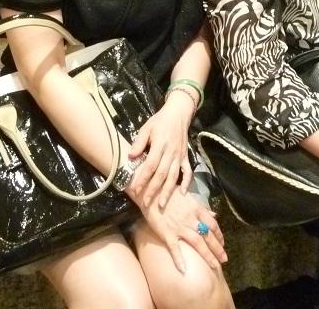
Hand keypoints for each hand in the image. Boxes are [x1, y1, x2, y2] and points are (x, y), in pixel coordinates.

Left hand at [128, 92, 193, 206]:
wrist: (178, 113)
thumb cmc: (160, 121)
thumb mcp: (146, 128)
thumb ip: (139, 142)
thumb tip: (130, 156)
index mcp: (160, 145)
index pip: (150, 165)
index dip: (143, 178)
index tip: (136, 189)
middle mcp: (171, 153)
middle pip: (162, 174)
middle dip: (154, 190)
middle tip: (146, 203)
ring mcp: (180, 156)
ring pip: (174, 176)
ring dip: (168, 191)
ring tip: (162, 204)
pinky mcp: (186, 157)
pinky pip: (188, 171)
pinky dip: (187, 182)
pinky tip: (183, 193)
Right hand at [139, 188, 226, 272]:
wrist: (150, 193)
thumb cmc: (169, 193)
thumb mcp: (188, 196)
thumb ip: (201, 207)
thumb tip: (214, 214)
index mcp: (196, 209)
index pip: (213, 224)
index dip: (219, 235)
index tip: (223, 243)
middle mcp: (191, 219)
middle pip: (208, 236)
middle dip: (218, 249)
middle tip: (224, 259)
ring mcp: (179, 227)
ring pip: (198, 243)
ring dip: (208, 255)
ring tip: (215, 266)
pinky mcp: (167, 233)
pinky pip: (175, 248)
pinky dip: (179, 259)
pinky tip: (184, 270)